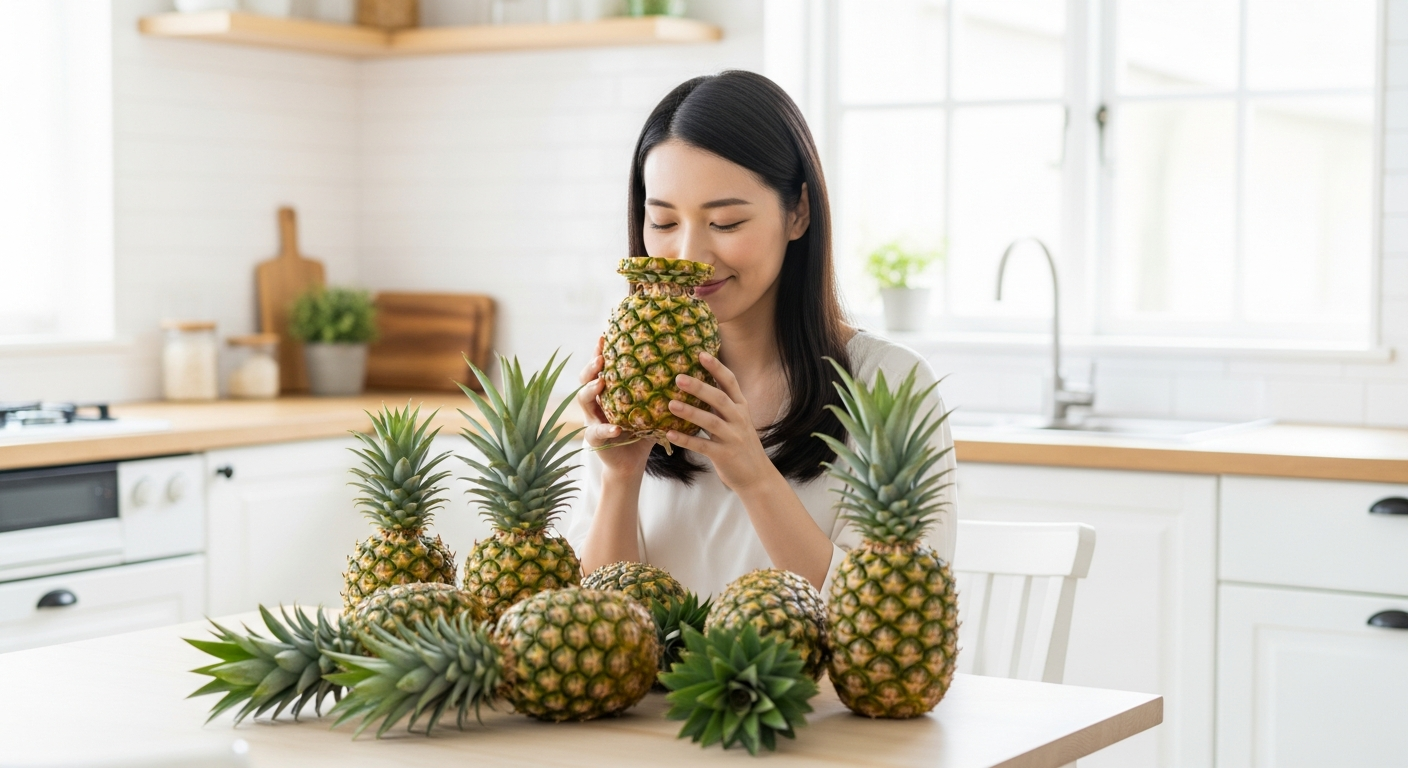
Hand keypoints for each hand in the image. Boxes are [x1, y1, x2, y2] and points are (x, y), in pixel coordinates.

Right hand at [577, 337, 653, 475]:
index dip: (599, 353)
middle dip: (591, 367)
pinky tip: (616, 428)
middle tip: (601, 358)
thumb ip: (658, 391)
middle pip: (585, 379)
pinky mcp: (595, 440)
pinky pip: (596, 432)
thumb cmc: (642, 431)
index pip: (600, 368)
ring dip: (591, 390)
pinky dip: (606, 429)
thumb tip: (686, 367)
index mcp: (607, 393)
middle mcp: (595, 403)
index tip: (604, 337)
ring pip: (583, 400)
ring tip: (600, 383)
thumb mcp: (650, 408)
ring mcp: (592, 420)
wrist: (631, 464)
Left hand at [665, 352, 776, 492]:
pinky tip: (669, 433)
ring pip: (710, 422)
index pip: (730, 382)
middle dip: (699, 387)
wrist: (757, 476)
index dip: (716, 367)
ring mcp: (732, 438)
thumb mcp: (737, 420)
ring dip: (690, 412)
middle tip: (678, 377)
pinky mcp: (724, 455)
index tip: (701, 353)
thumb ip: (723, 404)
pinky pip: (702, 446)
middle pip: (719, 399)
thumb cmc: (741, 445)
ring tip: (670, 404)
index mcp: (741, 408)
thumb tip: (701, 383)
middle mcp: (739, 420)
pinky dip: (686, 439)